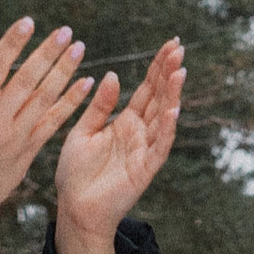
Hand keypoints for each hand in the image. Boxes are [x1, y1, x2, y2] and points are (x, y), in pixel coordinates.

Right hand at [0, 19, 93, 253]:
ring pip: (44, 98)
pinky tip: (87, 83)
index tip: (28, 22)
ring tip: (79, 48)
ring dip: (64, 71)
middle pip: (26, 79)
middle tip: (66, 31)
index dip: (12, 43)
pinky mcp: (30, 149)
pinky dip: (71, 102)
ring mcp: (15, 135)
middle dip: (47, 53)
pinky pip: (54, 122)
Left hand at [53, 38, 185, 253]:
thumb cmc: (77, 173)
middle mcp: (139, 132)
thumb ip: (100, 106)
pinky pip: (159, 146)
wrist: (74, 209)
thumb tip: (114, 75)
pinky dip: (166, 127)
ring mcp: (144, 150)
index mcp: (125, 121)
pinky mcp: (145, 168)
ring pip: (163, 117)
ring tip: (179, 71)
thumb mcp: (83, 131)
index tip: (170, 44)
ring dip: (172, 95)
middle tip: (179, 48)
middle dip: (169, 73)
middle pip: (159, 97)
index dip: (158, 67)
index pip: (147, 89)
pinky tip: (172, 108)